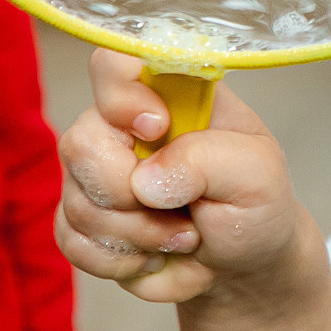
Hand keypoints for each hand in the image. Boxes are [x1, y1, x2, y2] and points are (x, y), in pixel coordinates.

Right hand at [55, 49, 317, 306]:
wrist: (243, 265)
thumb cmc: (255, 205)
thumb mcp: (258, 174)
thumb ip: (210, 159)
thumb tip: (147, 177)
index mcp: (169, 96)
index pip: (115, 65)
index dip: (122, 96)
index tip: (157, 128)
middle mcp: (123, 128)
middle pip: (82, 143)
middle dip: (130, 193)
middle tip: (182, 210)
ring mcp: (97, 173)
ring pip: (77, 202)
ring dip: (136, 234)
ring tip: (182, 235)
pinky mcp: (82, 221)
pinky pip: (72, 241)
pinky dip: (117, 260)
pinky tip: (153, 255)